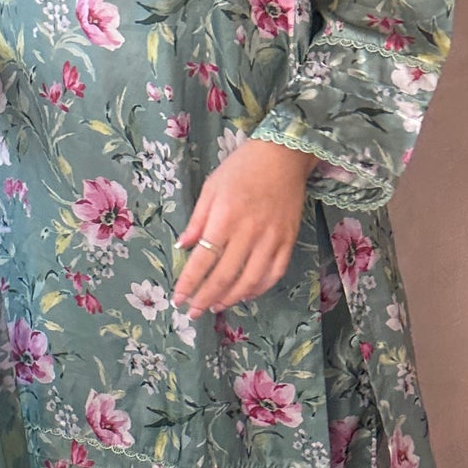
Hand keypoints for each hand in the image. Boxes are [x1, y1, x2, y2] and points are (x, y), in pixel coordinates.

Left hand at [172, 137, 315, 312]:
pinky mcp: (288, 241)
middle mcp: (249, 232)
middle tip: (193, 312)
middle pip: (225, 276)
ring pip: (250, 280)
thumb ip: (197, 220)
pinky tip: (245, 294)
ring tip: (215, 306)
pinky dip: (259, 289)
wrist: (283, 156)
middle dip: (206, 298)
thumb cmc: (241, 168)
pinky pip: (274, 273)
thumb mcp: (211, 187)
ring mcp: (272, 239)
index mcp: (225, 218)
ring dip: (231, 298)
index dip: (190, 283)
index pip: (203, 259)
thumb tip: (184, 247)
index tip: (179, 298)